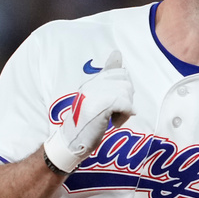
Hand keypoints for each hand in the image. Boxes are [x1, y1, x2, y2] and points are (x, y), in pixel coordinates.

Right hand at [43, 50, 133, 173]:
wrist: (71, 142)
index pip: (117, 71)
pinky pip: (125, 105)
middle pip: (125, 83)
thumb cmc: (86, 125)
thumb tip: (117, 55)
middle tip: (117, 113)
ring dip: (125, 109)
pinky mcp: (101, 105)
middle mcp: (93, 85)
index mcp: (91, 83)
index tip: (119, 102)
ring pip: (126, 94)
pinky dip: (124, 116)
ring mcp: (95, 93)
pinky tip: (115, 123)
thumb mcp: (97, 102)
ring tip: (114, 119)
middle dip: (127, 99)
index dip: (124, 87)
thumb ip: (108, 84)